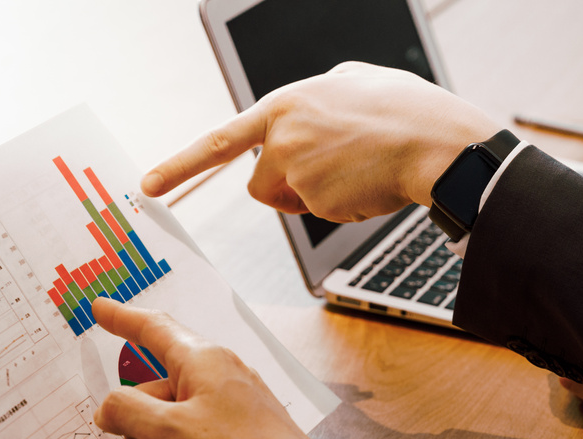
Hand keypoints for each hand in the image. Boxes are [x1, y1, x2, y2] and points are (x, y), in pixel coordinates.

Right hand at [91, 298, 380, 438]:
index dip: (122, 319)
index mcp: (204, 361)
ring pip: (172, 437)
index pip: (153, 329)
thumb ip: (126, 412)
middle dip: (144, 434)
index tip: (99, 308)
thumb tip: (108, 408)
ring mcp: (233, 415)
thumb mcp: (167, 432)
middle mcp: (220, 381)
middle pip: (154, 397)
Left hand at [141, 61, 498, 221]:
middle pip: (263, 184)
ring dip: (318, 197)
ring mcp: (298, 172)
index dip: (180, 165)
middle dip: (289, 189)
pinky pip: (324, 215)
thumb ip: (315, 97)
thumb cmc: (404, 110)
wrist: (434, 141)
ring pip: (293, 202)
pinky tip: (371, 184)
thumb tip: (307, 112)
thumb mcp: (351, 80)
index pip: (220, 141)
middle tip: (333, 172)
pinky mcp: (319, 202)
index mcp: (285, 104)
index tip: (148, 186)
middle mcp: (282, 138)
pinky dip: (347, 207)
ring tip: (359, 172)